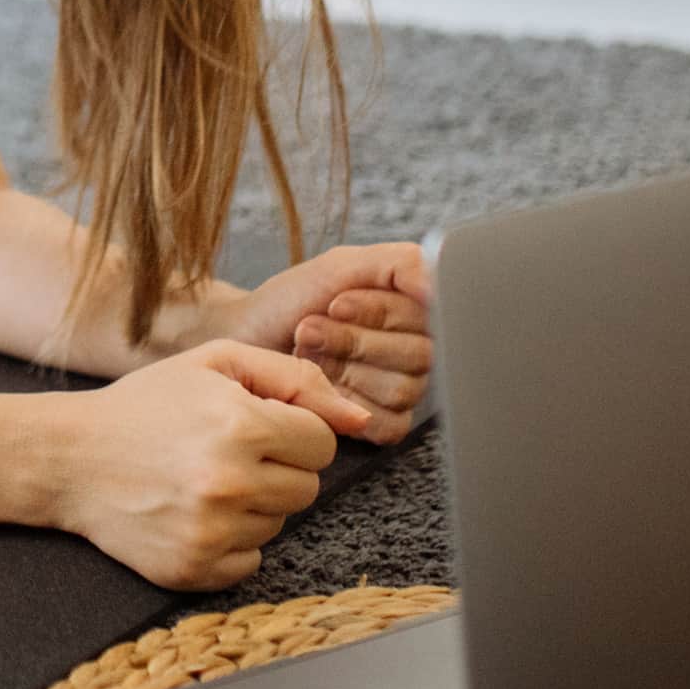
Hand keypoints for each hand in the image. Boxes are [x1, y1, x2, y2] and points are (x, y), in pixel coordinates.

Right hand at [57, 340, 372, 590]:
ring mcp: (211, 532)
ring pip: (279, 524)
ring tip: (201, 480)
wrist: (69, 458)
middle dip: (277, 468)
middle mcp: (229, 483)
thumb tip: (361, 418)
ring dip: (253, 504)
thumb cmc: (146, 404)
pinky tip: (192, 513)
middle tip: (225, 453)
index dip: (292, 431)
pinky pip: (251, 562)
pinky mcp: (194, 570)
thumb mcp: (216, 364)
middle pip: (307, 488)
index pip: (322, 444)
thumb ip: (296, 379)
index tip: (254, 426)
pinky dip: (230, 542)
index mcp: (240, 424)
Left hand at [204, 242, 433, 442]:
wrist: (247, 339)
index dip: (379, 311)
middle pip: (419, 356)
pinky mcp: (384, 424)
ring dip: (345, 369)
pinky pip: (390, 423)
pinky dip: (348, 404)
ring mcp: (402, 389)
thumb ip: (399, 263)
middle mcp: (415, 349)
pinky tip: (323, 387)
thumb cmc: (291, 301)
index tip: (336, 302)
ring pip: (403, 389)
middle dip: (354, 340)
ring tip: (310, 353)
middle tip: (310, 329)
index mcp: (413, 309)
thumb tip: (442, 285)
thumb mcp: (340, 266)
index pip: (432, 316)